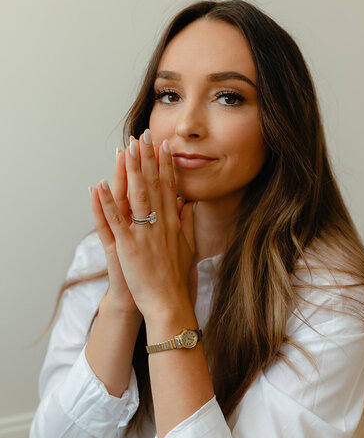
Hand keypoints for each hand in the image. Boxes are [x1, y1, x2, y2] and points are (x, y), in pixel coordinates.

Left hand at [90, 129, 195, 321]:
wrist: (169, 302)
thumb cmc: (176, 277)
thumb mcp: (188, 247)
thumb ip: (187, 223)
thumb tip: (188, 203)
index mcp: (172, 223)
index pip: (169, 187)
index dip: (165, 165)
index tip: (163, 146)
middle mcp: (160, 223)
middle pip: (153, 185)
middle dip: (148, 158)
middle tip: (144, 135)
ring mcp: (144, 233)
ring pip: (136, 196)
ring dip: (130, 170)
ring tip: (126, 149)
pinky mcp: (129, 246)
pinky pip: (115, 220)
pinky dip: (107, 202)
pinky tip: (100, 184)